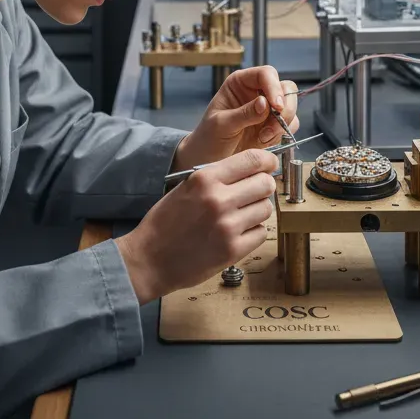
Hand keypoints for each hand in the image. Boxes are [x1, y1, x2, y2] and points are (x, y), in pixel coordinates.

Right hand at [115, 148, 277, 303]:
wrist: (149, 259)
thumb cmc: (166, 221)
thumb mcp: (187, 186)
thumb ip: (217, 176)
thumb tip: (251, 169)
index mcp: (205, 178)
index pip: (252, 159)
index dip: (267, 161)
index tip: (269, 165)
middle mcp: (219, 199)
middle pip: (265, 183)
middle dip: (264, 186)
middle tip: (255, 192)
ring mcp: (228, 226)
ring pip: (266, 208)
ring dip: (258, 210)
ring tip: (243, 215)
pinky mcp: (232, 250)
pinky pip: (261, 232)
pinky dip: (254, 231)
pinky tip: (239, 232)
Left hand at [173, 66, 299, 171]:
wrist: (209, 160)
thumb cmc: (208, 138)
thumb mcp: (221, 125)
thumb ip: (244, 114)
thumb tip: (265, 103)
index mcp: (240, 82)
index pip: (266, 74)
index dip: (274, 87)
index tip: (276, 106)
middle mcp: (256, 92)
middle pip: (285, 88)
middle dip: (284, 107)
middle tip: (274, 126)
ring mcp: (267, 110)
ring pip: (290, 107)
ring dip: (283, 124)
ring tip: (263, 138)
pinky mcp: (273, 126)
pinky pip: (289, 125)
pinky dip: (282, 134)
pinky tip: (264, 142)